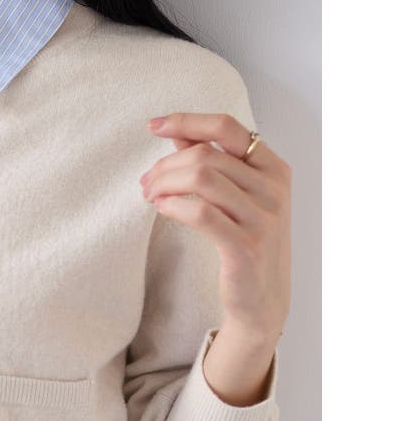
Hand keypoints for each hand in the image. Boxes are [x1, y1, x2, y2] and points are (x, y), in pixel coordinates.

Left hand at [140, 112, 290, 342]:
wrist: (262, 300)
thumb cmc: (246, 242)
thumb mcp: (237, 197)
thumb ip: (213, 163)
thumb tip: (179, 134)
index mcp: (273, 168)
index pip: (226, 127)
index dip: (186, 121)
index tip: (153, 126)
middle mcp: (274, 188)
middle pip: (205, 156)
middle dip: (166, 166)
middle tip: (146, 183)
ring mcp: (263, 218)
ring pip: (202, 179)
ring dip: (165, 184)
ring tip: (150, 196)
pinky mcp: (246, 247)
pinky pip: (201, 214)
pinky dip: (173, 206)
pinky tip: (161, 209)